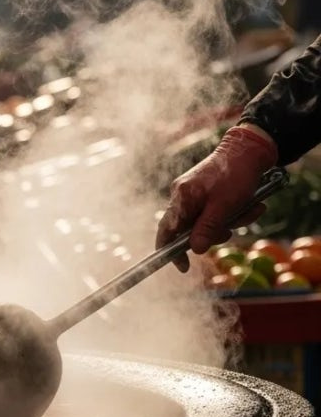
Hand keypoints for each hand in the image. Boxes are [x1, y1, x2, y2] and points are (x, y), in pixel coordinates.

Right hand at [156, 125, 277, 271]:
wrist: (249, 150)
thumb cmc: (236, 176)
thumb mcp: (225, 206)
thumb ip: (207, 228)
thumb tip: (195, 250)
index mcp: (182, 197)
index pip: (167, 229)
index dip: (170, 251)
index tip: (182, 266)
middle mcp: (182, 195)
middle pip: (188, 228)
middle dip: (212, 234)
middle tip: (229, 232)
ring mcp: (192, 193)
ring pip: (205, 221)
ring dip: (228, 223)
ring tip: (248, 212)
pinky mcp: (205, 191)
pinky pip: (214, 211)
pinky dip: (232, 213)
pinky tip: (248, 205)